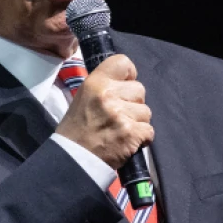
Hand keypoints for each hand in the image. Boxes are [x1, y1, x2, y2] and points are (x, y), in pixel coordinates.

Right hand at [55, 54, 152, 169]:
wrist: (73, 159)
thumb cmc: (76, 130)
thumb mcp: (83, 98)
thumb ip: (104, 87)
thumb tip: (126, 83)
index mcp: (95, 83)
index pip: (123, 62)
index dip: (129, 74)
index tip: (125, 84)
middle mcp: (108, 95)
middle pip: (140, 90)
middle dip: (134, 103)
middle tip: (119, 115)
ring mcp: (121, 115)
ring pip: (146, 112)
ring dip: (137, 122)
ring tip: (120, 130)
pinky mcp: (131, 133)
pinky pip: (149, 131)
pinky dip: (141, 139)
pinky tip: (126, 141)